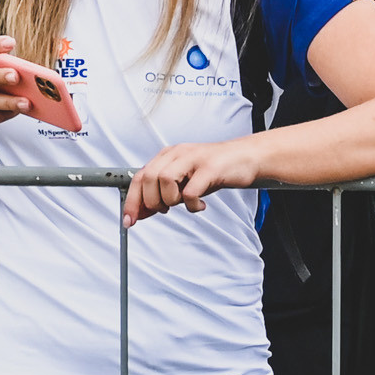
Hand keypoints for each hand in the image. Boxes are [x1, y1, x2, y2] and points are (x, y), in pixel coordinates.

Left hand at [123, 138, 263, 223]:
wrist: (245, 158)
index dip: (132, 201)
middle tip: (165, 210)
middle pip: (148, 178)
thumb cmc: (213, 171)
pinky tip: (200, 205)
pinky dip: (192, 205)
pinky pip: (190, 191)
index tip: (129, 220)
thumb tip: (140, 213)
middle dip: (151, 202)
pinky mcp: (209, 168)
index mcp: (167, 156)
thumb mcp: (183, 184)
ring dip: (170, 200)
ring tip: (183, 203)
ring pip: (164, 181)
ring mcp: (193, 159)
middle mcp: (177, 154)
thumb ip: (161, 196)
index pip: (139, 177)